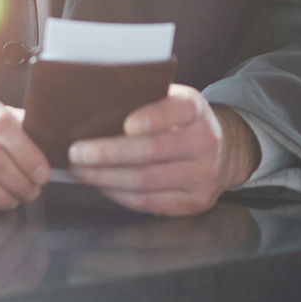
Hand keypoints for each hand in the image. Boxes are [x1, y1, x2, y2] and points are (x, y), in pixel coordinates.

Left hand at [65, 87, 260, 215]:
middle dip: (108, 154)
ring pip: (146, 181)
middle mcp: (204, 142)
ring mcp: (203, 176)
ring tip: (80, 171)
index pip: (176, 111)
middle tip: (76, 153)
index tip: (127, 125)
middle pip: (152, 151)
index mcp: (195, 109)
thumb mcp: (171, 99)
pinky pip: (148, 202)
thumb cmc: (181, 122)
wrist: (224, 151)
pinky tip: (101, 185)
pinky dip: (118, 194)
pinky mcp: (194, 202)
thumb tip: (90, 107)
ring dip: (105, 178)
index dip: (153, 118)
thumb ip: (143, 100)